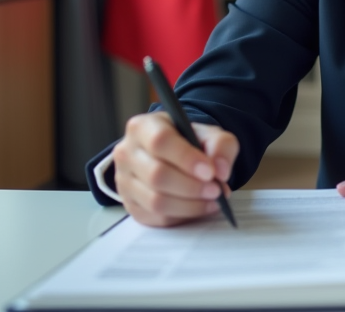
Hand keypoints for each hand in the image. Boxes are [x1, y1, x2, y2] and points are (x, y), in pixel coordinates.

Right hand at [112, 111, 238, 226]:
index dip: (186, 158)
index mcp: (143, 127)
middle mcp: (127, 153)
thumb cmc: (188, 142)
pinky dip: (181, 217)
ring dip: (189, 205)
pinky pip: (156, 218)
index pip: (160, 141)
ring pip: (156, 201)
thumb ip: (220, 145)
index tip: (210, 172)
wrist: (172, 155)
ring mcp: (124, 181)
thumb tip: (221, 171)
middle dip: (192, 187)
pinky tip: (198, 208)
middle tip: (216, 190)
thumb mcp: (209, 134)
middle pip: (157, 175)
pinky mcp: (130, 205)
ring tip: (212, 200)